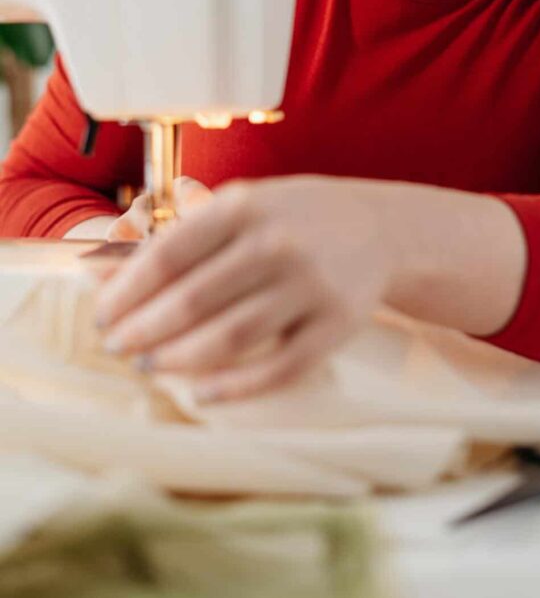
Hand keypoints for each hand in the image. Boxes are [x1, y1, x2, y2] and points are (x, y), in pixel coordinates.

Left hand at [94, 175, 399, 400]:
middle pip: (192, 301)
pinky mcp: (336, 325)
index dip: (128, 290)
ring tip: (151, 365)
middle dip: (144, 330)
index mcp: (246, 206)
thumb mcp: (244, 205)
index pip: (170, 254)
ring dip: (178, 359)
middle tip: (118, 347)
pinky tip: (201, 392)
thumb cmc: (293, 217)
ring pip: (229, 338)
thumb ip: (184, 235)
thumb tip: (107, 273)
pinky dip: (234, 387)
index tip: (102, 314)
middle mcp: (278, 243)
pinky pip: (278, 368)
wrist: (379, 228)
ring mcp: (311, 286)